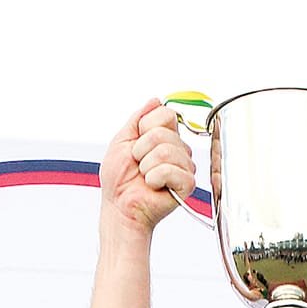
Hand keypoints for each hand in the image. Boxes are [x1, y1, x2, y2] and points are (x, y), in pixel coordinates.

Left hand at [102, 101, 196, 234]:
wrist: (119, 206)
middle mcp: (178, 149)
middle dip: (142, 149)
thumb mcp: (122, 139)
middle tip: (138, 165)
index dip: (145, 127)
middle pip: (164, 132)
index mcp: (165, 137)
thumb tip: (155, 100)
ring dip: (147, 165)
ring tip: (145, 176)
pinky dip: (155, 178)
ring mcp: (184, 167)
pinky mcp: (187, 185)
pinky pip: (172, 170)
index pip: (166, 114)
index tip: (136, 144)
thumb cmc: (119, 180)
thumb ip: (138, 118)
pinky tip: (153, 186)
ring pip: (167, 151)